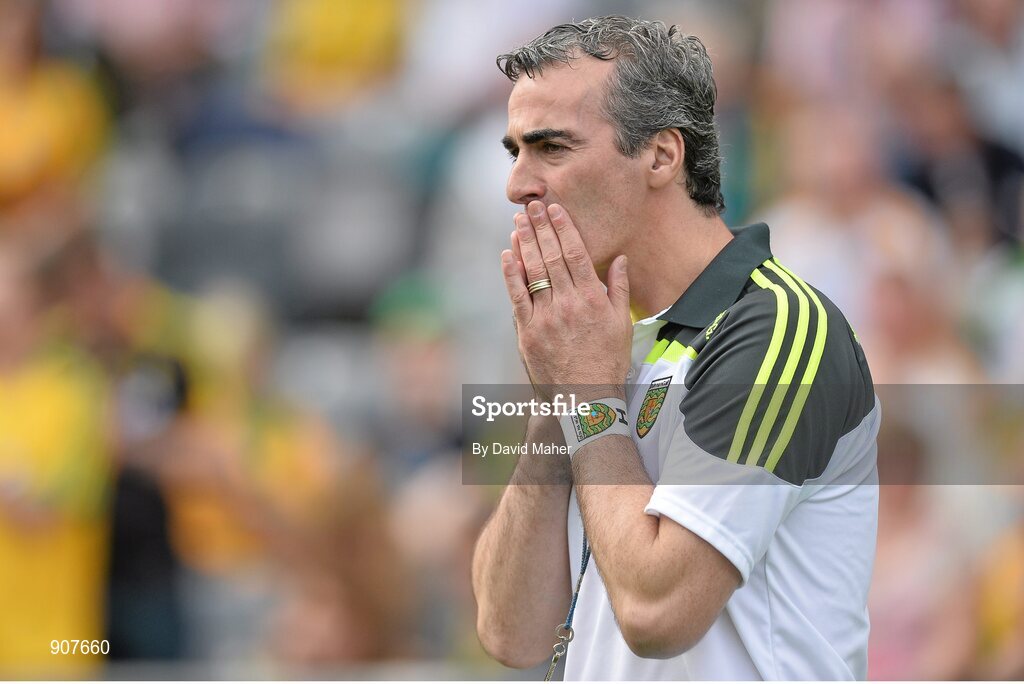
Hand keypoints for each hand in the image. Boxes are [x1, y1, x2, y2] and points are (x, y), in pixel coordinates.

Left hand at [501, 201, 631, 398]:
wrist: (585, 398)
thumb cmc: (607, 362)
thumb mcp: (622, 324)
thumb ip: (619, 289)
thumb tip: (620, 259)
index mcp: (592, 299)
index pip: (575, 254)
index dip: (564, 229)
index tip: (556, 209)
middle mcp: (568, 304)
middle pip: (551, 257)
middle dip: (541, 228)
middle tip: (532, 206)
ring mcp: (545, 318)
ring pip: (533, 272)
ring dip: (525, 244)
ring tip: (519, 222)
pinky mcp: (528, 332)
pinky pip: (517, 297)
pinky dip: (511, 274)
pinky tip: (508, 254)